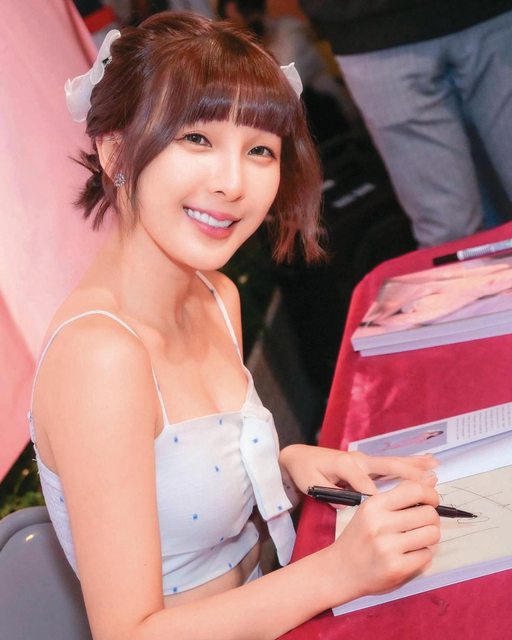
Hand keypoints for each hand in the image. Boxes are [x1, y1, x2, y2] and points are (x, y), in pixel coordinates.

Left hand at [279, 444, 436, 495]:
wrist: (298, 456)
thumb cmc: (304, 472)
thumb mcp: (311, 484)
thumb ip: (329, 494)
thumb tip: (346, 505)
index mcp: (345, 466)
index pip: (365, 484)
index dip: (378, 498)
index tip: (397, 512)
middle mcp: (358, 460)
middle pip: (388, 467)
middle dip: (409, 476)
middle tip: (431, 485)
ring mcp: (364, 459)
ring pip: (393, 462)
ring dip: (415, 466)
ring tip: (435, 467)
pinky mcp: (366, 461)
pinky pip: (391, 462)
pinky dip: (409, 463)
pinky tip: (425, 462)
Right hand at [327, 478, 440, 602]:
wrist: (341, 569)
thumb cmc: (359, 538)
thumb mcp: (371, 510)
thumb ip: (399, 496)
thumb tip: (431, 480)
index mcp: (374, 505)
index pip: (415, 490)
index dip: (431, 494)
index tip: (431, 501)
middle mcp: (380, 523)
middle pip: (428, 513)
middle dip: (432, 518)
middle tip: (423, 523)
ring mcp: (388, 547)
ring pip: (432, 534)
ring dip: (429, 536)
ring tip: (417, 539)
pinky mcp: (397, 568)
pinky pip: (427, 555)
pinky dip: (422, 554)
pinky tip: (409, 554)